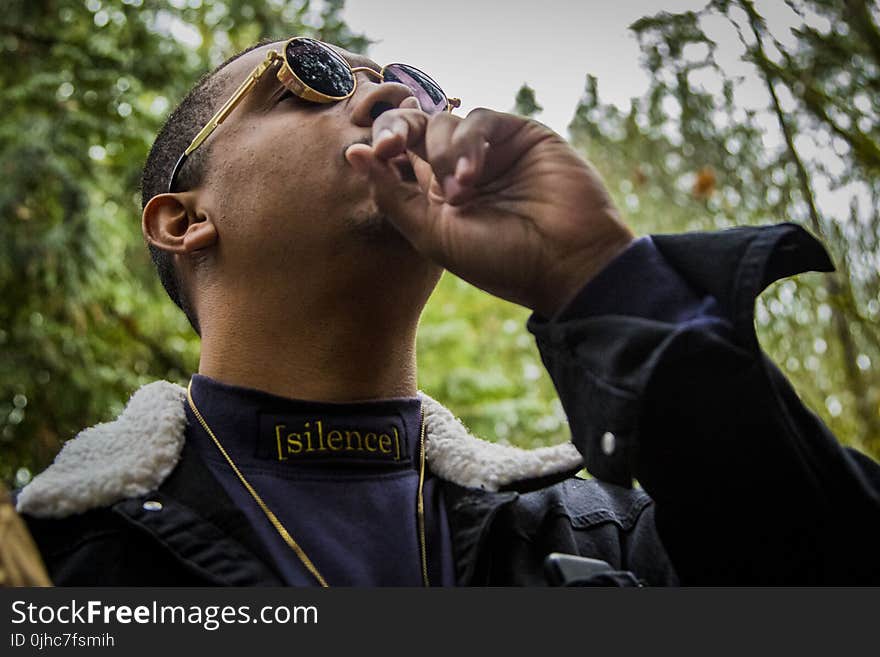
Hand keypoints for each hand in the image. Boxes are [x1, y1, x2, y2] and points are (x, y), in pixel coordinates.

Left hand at [345, 101, 633, 316]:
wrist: (564, 262)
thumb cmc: (500, 260)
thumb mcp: (433, 234)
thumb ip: (392, 195)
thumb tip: (353, 153)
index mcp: (435, 194)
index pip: (398, 153)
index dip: (382, 145)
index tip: (371, 152)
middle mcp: (460, 168)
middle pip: (416, 127)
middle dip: (398, 130)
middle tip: (390, 145)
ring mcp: (491, 151)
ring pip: (446, 123)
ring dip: (443, 153)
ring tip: (461, 192)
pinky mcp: (520, 135)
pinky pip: (480, 120)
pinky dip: (469, 142)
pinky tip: (473, 174)